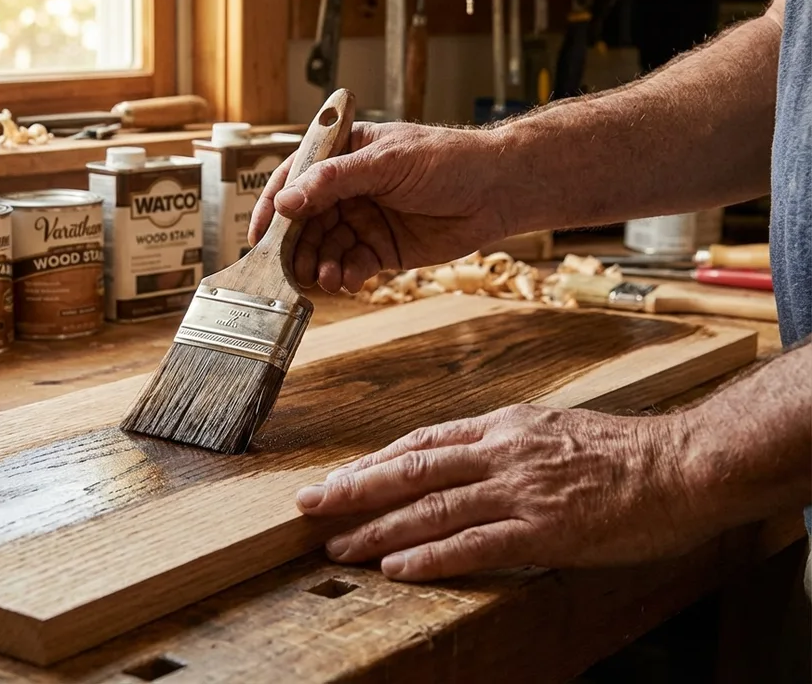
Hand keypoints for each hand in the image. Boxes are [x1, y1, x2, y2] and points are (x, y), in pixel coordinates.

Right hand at [249, 122, 513, 293]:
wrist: (497, 191)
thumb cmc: (447, 160)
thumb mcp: (385, 163)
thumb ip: (332, 181)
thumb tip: (285, 201)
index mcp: (343, 155)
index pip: (294, 179)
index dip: (271, 207)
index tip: (257, 235)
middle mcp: (347, 189)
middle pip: (304, 221)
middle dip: (295, 246)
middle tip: (291, 267)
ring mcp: (363, 220)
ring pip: (325, 248)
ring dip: (320, 264)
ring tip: (326, 276)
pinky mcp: (382, 249)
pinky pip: (351, 266)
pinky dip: (345, 275)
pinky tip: (347, 280)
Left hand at [294, 404, 711, 580]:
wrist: (685, 465)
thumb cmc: (625, 452)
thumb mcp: (552, 429)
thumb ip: (505, 444)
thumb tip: (464, 459)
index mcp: (504, 426)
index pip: (421, 442)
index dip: (373, 462)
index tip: (338, 478)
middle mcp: (502, 452)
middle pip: (410, 470)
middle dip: (353, 489)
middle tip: (308, 506)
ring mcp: (521, 490)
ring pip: (431, 507)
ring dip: (378, 528)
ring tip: (338, 546)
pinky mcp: (544, 529)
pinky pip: (474, 544)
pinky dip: (430, 556)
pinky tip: (396, 567)